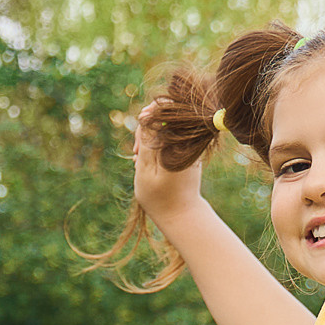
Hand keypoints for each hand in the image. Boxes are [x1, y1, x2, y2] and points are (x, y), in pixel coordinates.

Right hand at [125, 103, 206, 226]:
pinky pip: (168, 139)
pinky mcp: (186, 150)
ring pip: (163, 128)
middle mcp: (186, 139)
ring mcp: (188, 144)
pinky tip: (147, 162)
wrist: (181, 214)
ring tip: (139, 160)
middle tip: (136, 154)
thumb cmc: (161, 196)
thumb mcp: (146, 167)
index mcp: (177, 141)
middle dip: (145, 131)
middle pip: (162, 117)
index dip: (146, 118)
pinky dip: (155, 148)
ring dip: (148, 141)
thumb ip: (146, 139)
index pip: (161, 109)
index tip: (138, 144)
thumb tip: (146, 113)